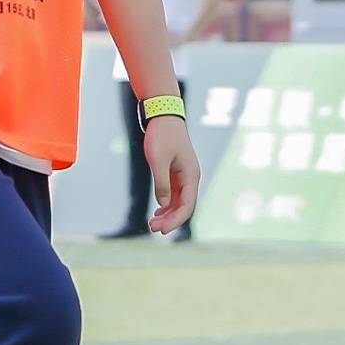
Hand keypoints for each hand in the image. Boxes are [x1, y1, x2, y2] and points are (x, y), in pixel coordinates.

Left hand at [144, 116, 200, 234]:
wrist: (164, 115)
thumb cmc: (162, 135)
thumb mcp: (158, 159)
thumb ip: (162, 183)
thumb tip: (165, 204)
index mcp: (191, 175)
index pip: (187, 205)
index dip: (175, 220)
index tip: (161, 230)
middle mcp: (191, 178)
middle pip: (184, 206)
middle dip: (170, 220)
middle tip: (152, 228)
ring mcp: (184, 175)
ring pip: (179, 201)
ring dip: (168, 214)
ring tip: (152, 223)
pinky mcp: (176, 172)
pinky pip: (174, 194)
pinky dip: (167, 204)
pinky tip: (158, 211)